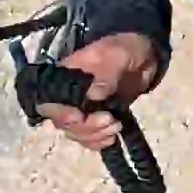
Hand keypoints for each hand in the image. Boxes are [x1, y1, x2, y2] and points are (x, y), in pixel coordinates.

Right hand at [36, 31, 160, 149]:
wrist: (144, 57)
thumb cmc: (125, 50)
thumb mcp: (117, 56)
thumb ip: (106, 74)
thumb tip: (93, 96)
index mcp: (65, 78)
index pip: (48, 102)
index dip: (60, 114)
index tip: (80, 117)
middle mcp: (68, 97)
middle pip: (64, 123)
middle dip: (86, 127)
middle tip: (110, 120)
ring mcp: (82, 109)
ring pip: (76, 133)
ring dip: (95, 135)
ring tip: (116, 126)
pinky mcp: (96, 118)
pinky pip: (89, 138)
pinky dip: (98, 142)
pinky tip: (111, 137)